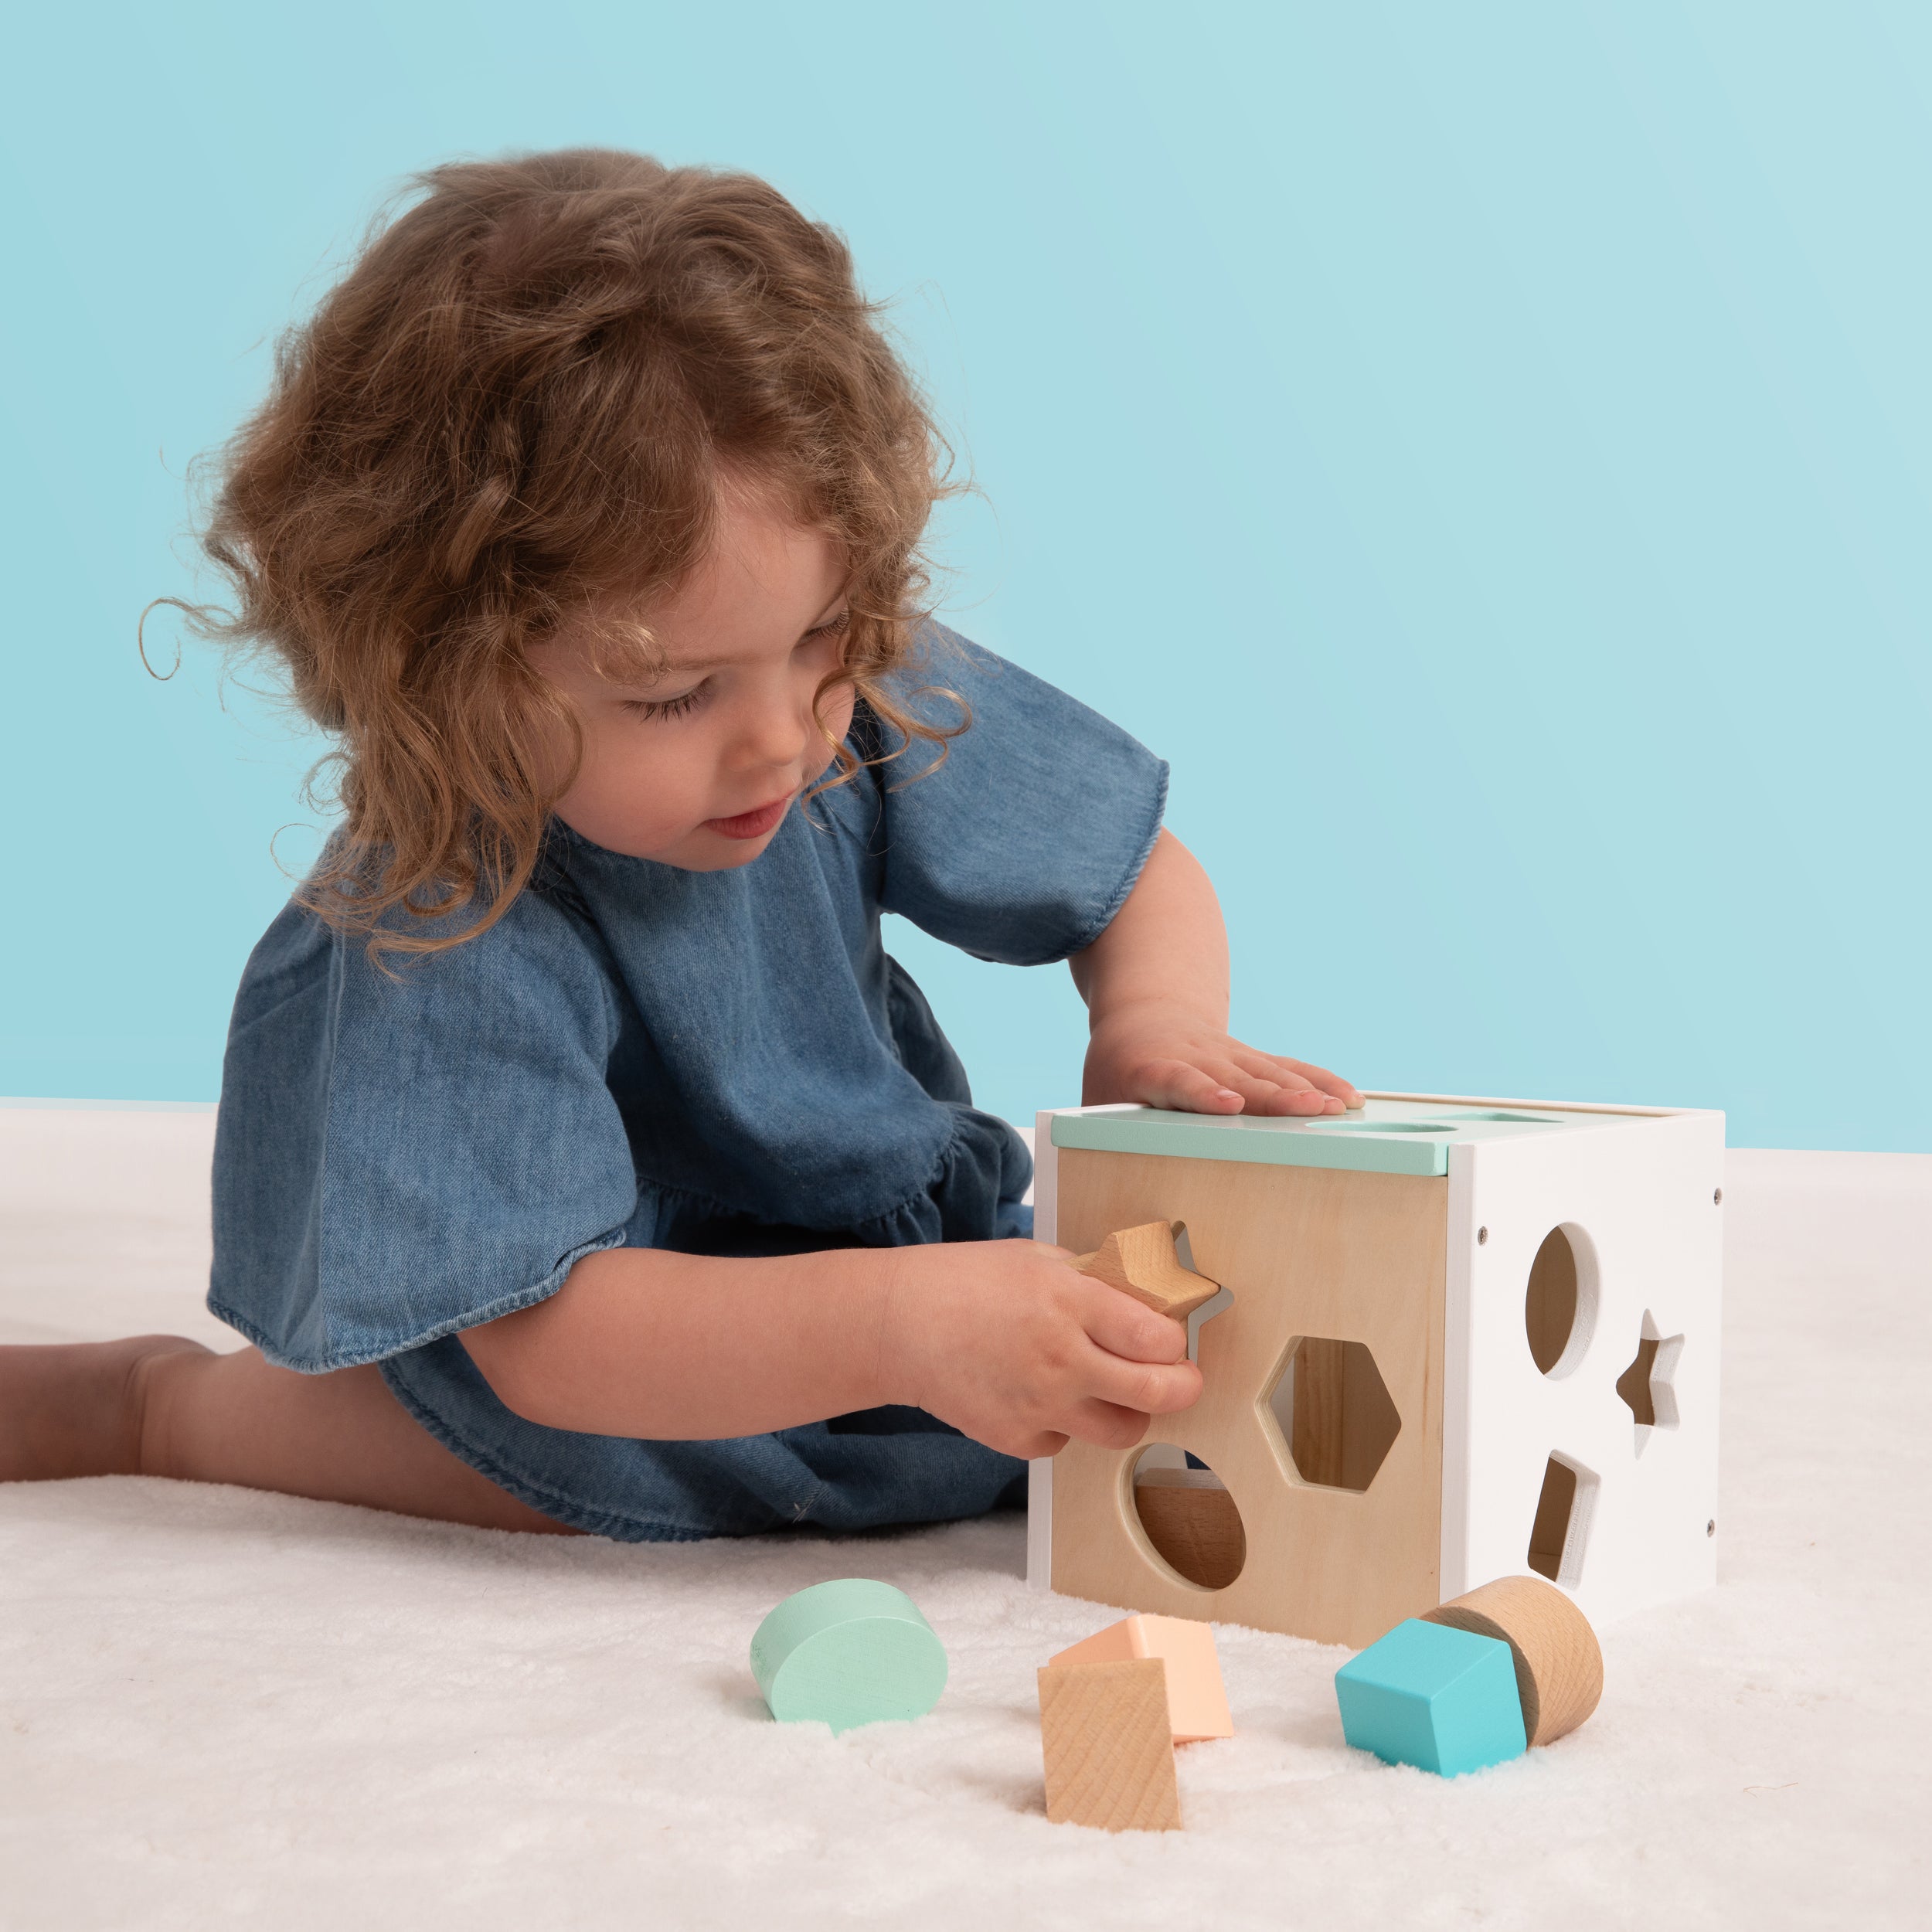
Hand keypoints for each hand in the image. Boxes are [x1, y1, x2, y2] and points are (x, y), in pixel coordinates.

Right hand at [878, 1239, 1202, 1459]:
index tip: (1173, 1339)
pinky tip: (1042, 1393)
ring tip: (1114, 1389)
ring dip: (1131, 1411)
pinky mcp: (1017, 1439)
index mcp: (1069, 1302)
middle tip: (1182, 1379)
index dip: (1176, 1341)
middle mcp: (1061, 1359)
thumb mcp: (1036, 1258)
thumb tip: (1144, 1303)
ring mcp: (1040, 1405)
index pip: (1158, 1338)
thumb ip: (1092, 1283)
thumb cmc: (963, 1281)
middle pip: (1156, 1393)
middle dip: (1182, 1386)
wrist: (897, 1325)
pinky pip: (1067, 1441)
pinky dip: (1066, 1423)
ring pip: (1123, 1431)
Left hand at [1084, 999, 1363, 1116]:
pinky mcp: (1250, 1058)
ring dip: (1306, 1090)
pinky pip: (1288, 1068)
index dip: (1204, 1094)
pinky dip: (1320, 1081)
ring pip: (1269, 1072)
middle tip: (1311, 1110)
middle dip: (1275, 1097)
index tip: (1229, 1105)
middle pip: (1238, 1079)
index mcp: (1152, 1070)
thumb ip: (1101, 1142)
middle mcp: (1196, 1058)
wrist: (1143, 1013)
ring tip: (1340, 1108)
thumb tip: (1105, 1208)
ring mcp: (1228, 1055)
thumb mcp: (1098, 1100)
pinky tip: (1349, 1097)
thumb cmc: (1117, 1072)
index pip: (1180, 1082)